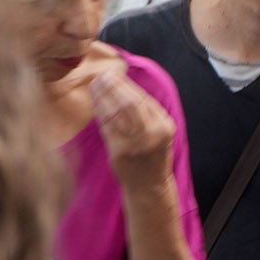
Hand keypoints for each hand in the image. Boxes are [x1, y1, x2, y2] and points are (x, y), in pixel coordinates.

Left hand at [87, 49, 176, 192]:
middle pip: (130, 102)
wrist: (149, 185)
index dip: (126, 85)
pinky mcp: (120, 151)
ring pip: (117, 112)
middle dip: (114, 86)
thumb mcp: (159, 133)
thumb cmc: (151, 156)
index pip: (143, 99)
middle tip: (101, 76)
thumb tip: (124, 87)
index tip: (113, 74)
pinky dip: (100, 112)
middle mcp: (153, 133)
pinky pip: (107, 126)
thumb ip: (147, 113)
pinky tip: (95, 103)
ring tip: (95, 85)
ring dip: (104, 96)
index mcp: (165, 125)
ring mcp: (136, 143)